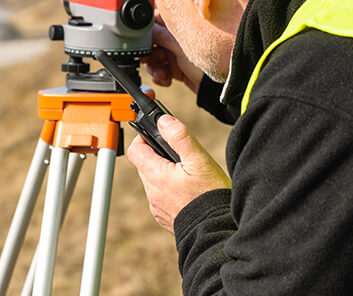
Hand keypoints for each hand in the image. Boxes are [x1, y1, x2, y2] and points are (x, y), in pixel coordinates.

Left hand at [127, 114, 230, 232]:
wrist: (216, 231)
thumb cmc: (209, 197)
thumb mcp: (199, 160)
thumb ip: (179, 136)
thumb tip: (164, 121)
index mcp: (156, 175)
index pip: (136, 149)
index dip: (144, 137)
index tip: (158, 134)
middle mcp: (152, 192)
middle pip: (145, 164)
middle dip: (158, 154)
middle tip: (179, 153)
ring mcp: (157, 206)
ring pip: (154, 181)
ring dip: (165, 173)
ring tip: (187, 173)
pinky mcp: (165, 217)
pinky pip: (161, 197)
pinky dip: (170, 189)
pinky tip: (188, 190)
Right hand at [144, 16, 202, 93]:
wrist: (215, 88)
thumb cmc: (206, 64)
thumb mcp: (180, 47)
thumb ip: (161, 35)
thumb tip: (146, 27)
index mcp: (179, 27)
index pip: (156, 23)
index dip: (147, 33)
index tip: (144, 42)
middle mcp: (176, 39)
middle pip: (151, 43)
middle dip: (149, 54)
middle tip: (150, 60)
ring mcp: (175, 54)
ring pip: (153, 58)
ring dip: (154, 67)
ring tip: (162, 73)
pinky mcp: (175, 68)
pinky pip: (159, 70)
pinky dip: (160, 76)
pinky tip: (167, 79)